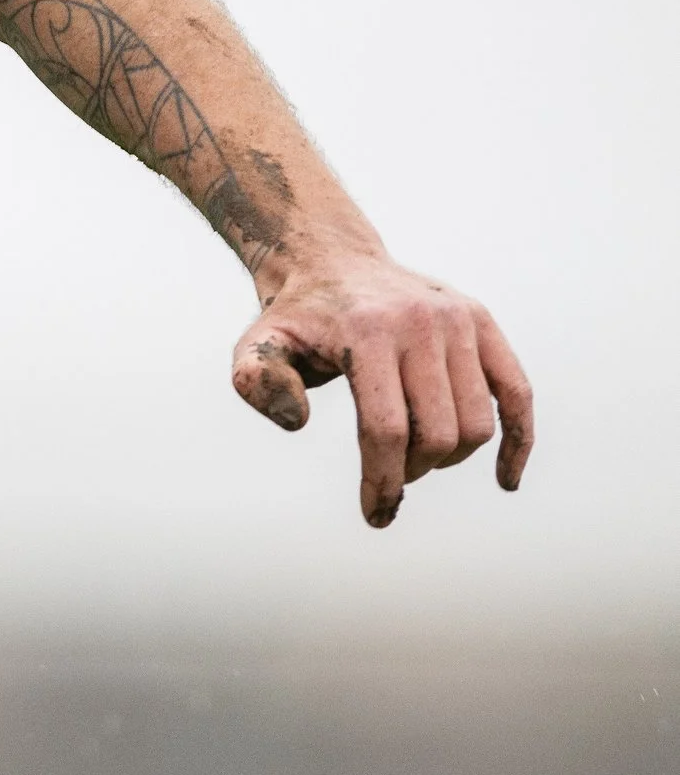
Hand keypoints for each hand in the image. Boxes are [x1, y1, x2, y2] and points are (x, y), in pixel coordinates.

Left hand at [231, 253, 534, 527]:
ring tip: (416, 458)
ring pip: (477, 422)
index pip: (386, 429)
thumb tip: (297, 421)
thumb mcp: (257, 344)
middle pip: (437, 433)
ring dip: (450, 459)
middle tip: (389, 475)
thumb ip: (256, 381)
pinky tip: (504, 479)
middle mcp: (421, 321)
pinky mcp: (481, 321)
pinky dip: (518, 441)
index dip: (383, 481)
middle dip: (412, 471)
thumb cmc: (296, 318)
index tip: (376, 514)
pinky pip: (518, 393)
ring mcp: (458, 319)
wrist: (331, 260)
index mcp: (367, 331)